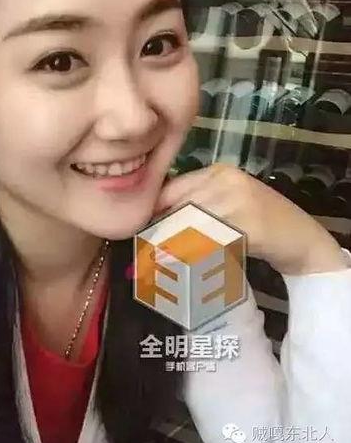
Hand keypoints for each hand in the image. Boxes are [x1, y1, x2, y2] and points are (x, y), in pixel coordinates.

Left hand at [154, 163, 346, 275]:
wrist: (301, 238)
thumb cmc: (257, 222)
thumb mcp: (224, 206)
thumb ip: (193, 206)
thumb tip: (151, 223)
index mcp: (216, 172)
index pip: (171, 189)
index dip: (153, 214)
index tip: (141, 236)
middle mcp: (225, 179)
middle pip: (179, 208)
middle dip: (160, 234)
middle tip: (143, 257)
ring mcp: (239, 199)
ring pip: (192, 227)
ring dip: (174, 250)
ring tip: (157, 267)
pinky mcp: (250, 224)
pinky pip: (213, 243)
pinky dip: (197, 258)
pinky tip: (187, 270)